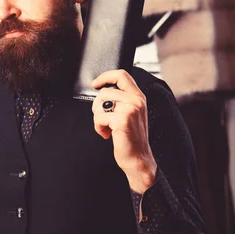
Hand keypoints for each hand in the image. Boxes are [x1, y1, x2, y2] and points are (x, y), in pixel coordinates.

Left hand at [91, 69, 156, 192]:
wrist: (138, 158)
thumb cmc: (132, 138)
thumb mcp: (131, 114)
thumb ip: (121, 100)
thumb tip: (102, 92)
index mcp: (138, 97)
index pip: (122, 75)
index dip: (105, 76)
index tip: (95, 83)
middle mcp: (136, 101)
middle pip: (105, 92)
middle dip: (97, 106)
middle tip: (103, 119)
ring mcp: (130, 109)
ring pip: (100, 104)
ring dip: (98, 118)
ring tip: (107, 127)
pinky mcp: (122, 120)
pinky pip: (99, 117)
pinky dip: (98, 127)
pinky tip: (107, 134)